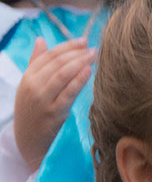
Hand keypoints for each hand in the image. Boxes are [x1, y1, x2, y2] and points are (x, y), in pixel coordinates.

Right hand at [13, 37, 97, 170]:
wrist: (28, 142)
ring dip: (79, 62)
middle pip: (57, 63)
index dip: (67, 46)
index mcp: (27, 77)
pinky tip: (89, 71)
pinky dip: (78, 80)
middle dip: (76, 53)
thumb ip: (36, 63)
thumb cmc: (32, 112)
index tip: (83, 41)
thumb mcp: (29, 86)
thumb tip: (41, 40)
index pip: (49, 56)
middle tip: (93, 48)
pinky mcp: (53, 113)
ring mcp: (43, 100)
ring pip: (62, 75)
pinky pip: (68, 93)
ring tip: (93, 56)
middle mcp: (33, 86)